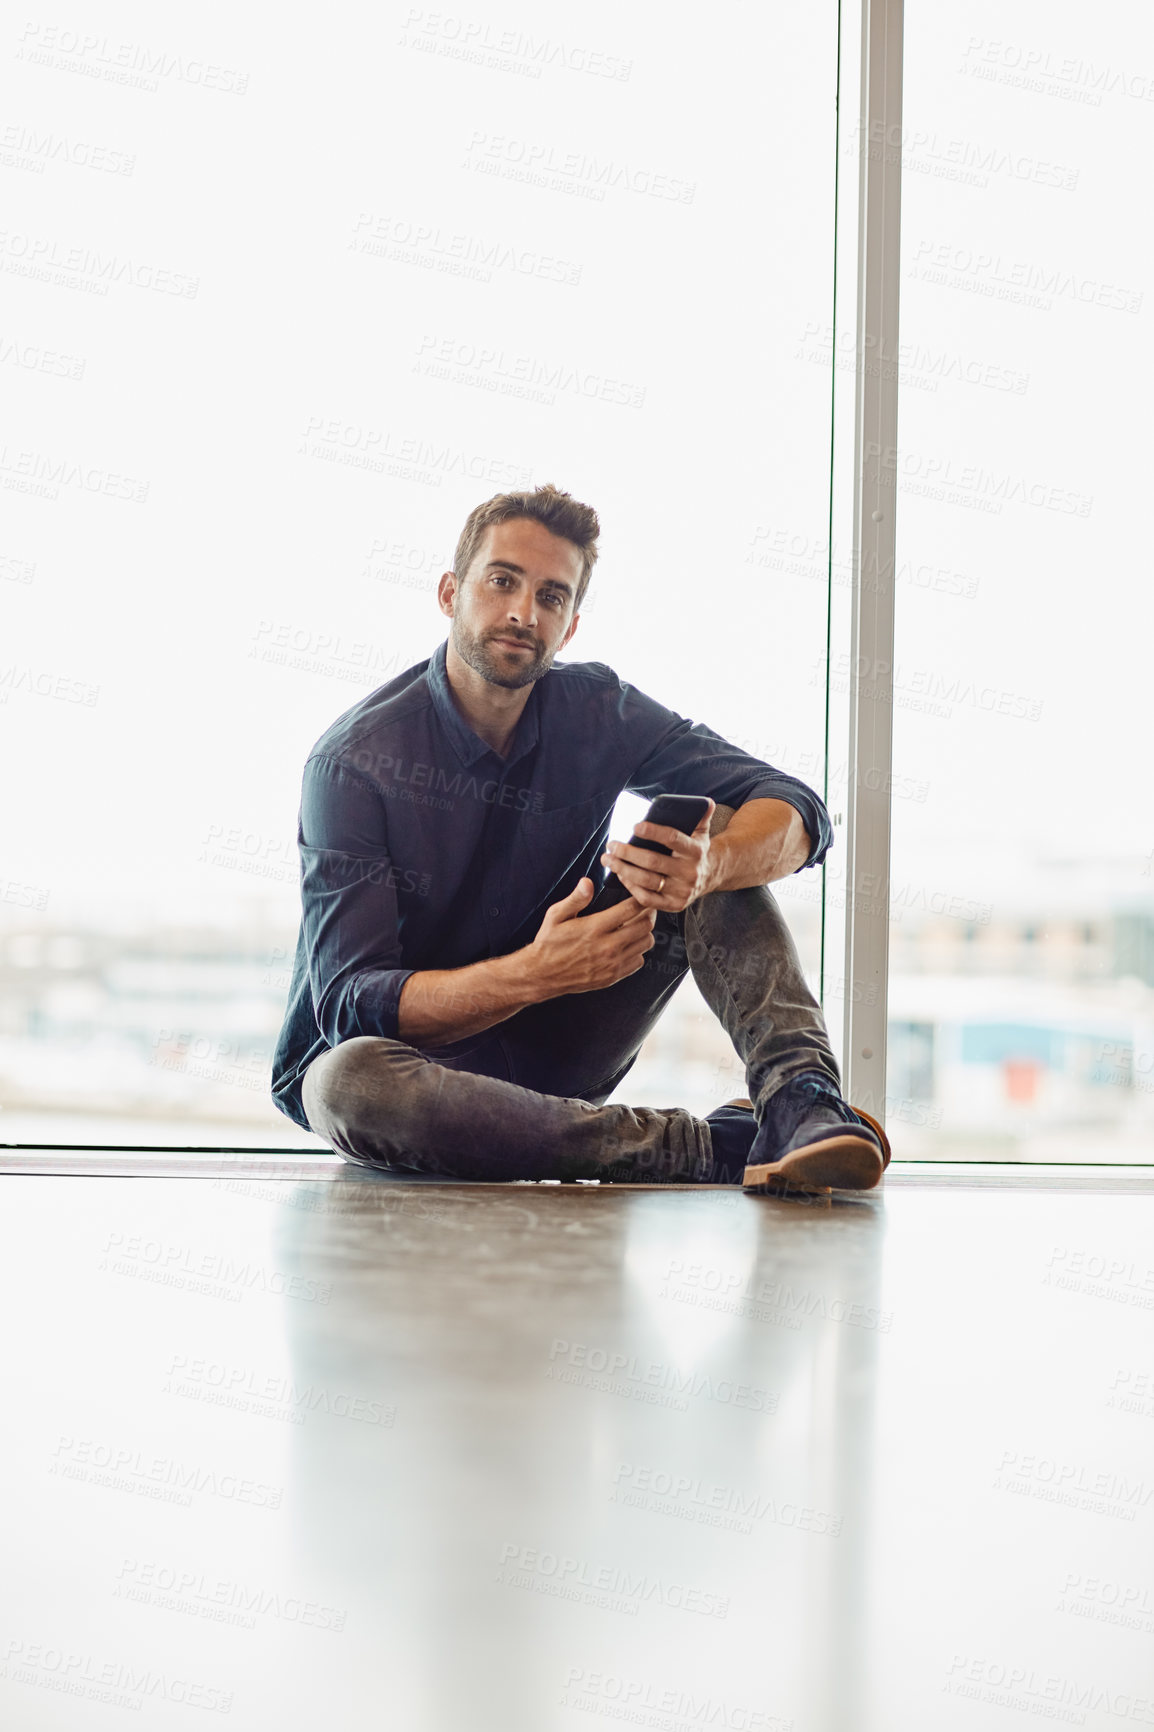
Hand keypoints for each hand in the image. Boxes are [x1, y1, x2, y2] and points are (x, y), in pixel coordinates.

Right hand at [524, 878, 656, 996]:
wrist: (542, 974)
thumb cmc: (549, 944)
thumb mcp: (556, 915)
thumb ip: (575, 898)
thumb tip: (587, 882)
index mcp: (595, 928)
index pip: (631, 909)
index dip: (640, 899)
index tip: (640, 894)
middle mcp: (607, 946)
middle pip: (645, 926)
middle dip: (648, 914)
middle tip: (644, 908)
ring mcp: (612, 963)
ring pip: (646, 943)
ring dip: (644, 932)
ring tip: (636, 926)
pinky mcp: (613, 976)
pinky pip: (639, 961)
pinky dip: (638, 951)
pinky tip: (627, 945)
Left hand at [600, 800, 715, 912]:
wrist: (709, 877)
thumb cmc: (696, 850)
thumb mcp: (702, 832)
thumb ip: (701, 816)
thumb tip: (706, 802)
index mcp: (696, 851)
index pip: (672, 839)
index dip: (653, 832)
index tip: (634, 826)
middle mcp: (690, 872)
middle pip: (653, 862)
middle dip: (628, 852)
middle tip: (612, 844)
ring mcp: (681, 891)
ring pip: (647, 881)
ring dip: (623, 869)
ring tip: (608, 859)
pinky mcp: (673, 905)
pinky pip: (647, 898)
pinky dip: (630, 886)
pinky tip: (620, 874)